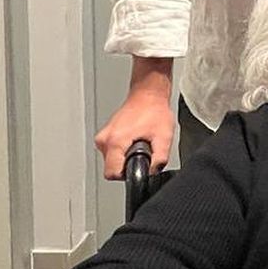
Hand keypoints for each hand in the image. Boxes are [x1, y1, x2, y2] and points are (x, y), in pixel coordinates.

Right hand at [94, 56, 174, 178]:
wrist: (148, 94)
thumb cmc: (154, 110)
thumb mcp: (164, 138)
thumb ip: (159, 159)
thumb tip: (153, 173)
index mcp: (115, 141)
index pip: (112, 174)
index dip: (127, 174)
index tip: (138, 166)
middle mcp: (104, 140)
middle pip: (112, 168)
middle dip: (128, 165)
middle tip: (142, 150)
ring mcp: (103, 136)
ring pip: (112, 161)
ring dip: (125, 157)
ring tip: (139, 142)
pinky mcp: (106, 134)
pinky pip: (112, 152)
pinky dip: (123, 150)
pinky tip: (134, 139)